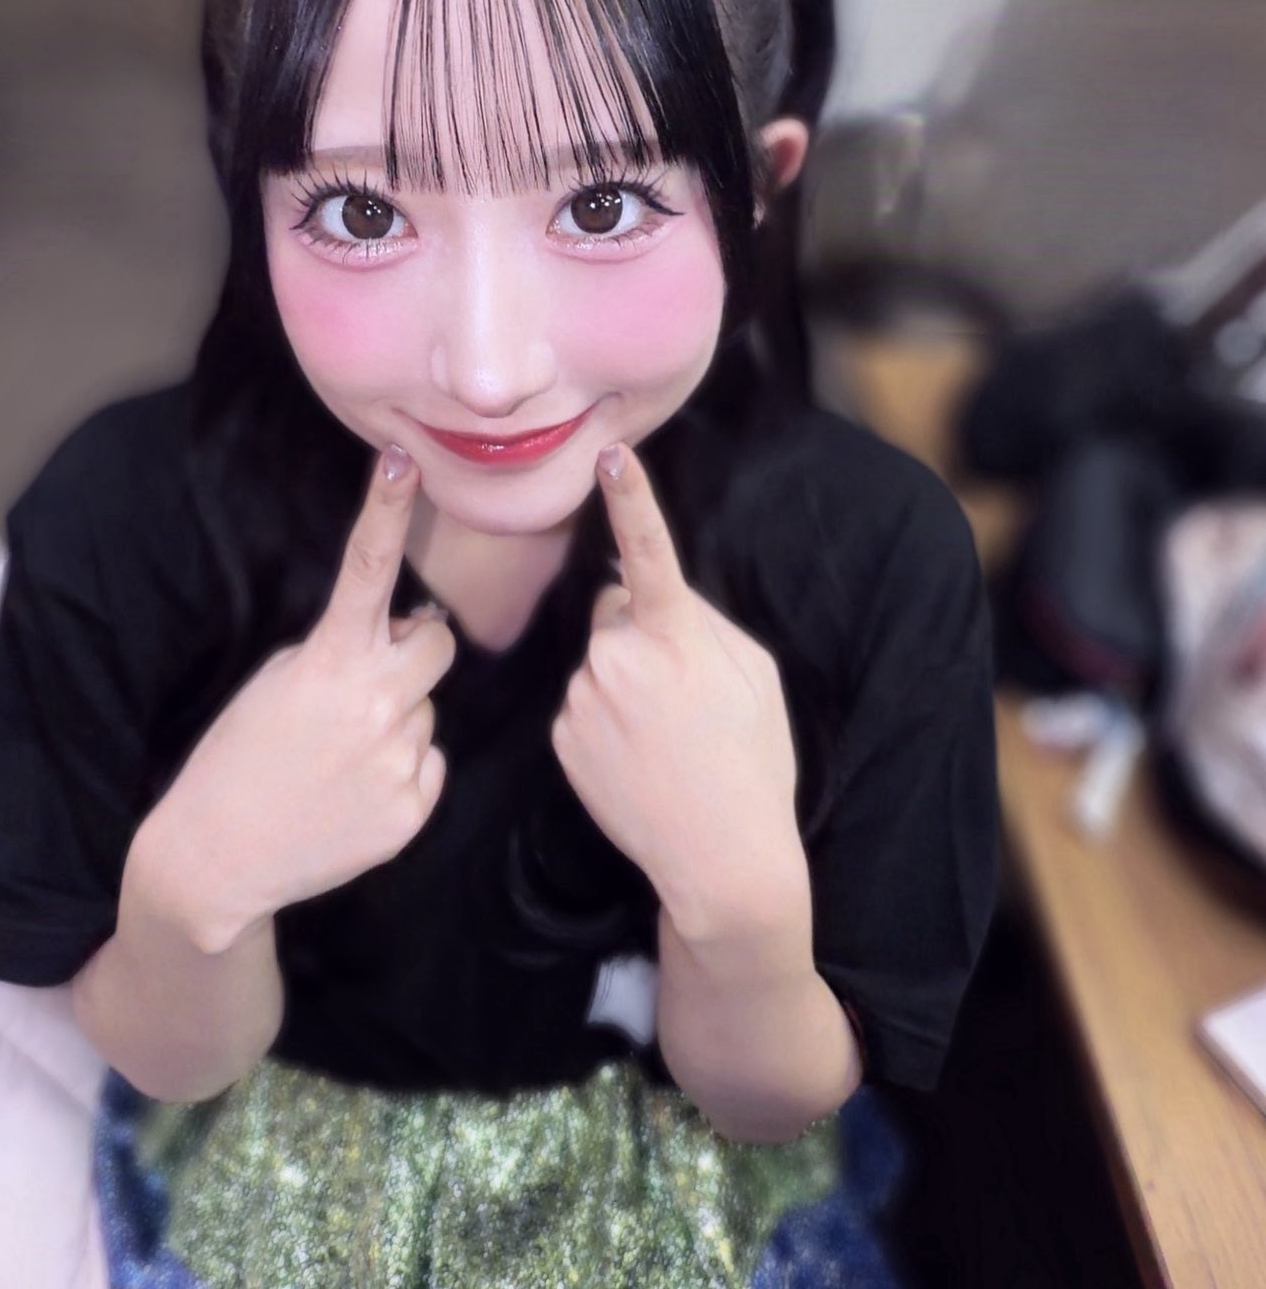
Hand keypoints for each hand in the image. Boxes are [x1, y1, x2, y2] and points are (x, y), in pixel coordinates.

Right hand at [149, 446, 455, 950]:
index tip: (402, 460)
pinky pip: (429, 765)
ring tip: (340, 755)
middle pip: (438, 642)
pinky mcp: (414, 808)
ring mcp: (399, 757)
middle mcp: (375, 701)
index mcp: (330, 659)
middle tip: (370, 676)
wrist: (219, 860)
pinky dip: (400, 772)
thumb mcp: (277, 681)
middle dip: (414, 649)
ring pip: (427, 710)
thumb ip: (341, 651)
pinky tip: (353, 791)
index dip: (387, 508)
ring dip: (397, 718)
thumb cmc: (239, 758)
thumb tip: (399, 638)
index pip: (367, 566)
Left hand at [549, 443, 809, 942]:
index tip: (611, 455)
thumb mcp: (755, 677)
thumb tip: (659, 600)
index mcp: (675, 635)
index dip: (632, 499)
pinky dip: (603, 719)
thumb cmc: (752, 762)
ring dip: (623, 680)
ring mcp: (582, 697)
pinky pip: (580, 702)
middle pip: (617, 611)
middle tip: (685, 693)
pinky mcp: (561, 735)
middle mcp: (617, 657)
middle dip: (641, 632)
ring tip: (665, 736)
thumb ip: (703, 623)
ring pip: (599, 658)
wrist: (721, 860)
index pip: (648, 551)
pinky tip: (637, 757)